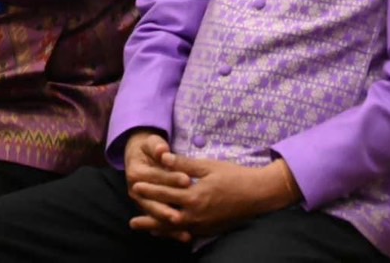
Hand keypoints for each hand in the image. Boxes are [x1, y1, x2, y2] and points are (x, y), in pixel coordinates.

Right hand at [123, 133, 189, 238]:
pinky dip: (172, 232)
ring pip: (157, 216)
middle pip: (153, 203)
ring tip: (186, 233)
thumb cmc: (149, 147)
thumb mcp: (151, 142)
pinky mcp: (150, 211)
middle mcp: (136, 192)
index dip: (171, 178)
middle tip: (183, 214)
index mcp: (136, 174)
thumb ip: (157, 146)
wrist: (139, 155)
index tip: (187, 179)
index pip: (156, 178)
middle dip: (168, 209)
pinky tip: (186, 237)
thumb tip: (162, 150)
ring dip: (170, 226)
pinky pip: (160, 224)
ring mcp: (142, 203)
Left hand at [130, 155, 299, 240]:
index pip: (166, 192)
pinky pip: (185, 233)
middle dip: (147, 213)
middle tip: (132, 215)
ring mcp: (202, 224)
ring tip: (140, 226)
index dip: (150, 188)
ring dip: (156, 227)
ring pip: (173, 228)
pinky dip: (171, 233)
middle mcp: (196, 214)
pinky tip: (162, 232)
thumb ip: (184, 165)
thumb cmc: (234, 176)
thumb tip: (163, 158)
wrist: (257, 194)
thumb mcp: (208, 166)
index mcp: (195, 195)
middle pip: (165, 215)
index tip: (135, 184)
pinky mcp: (208, 230)